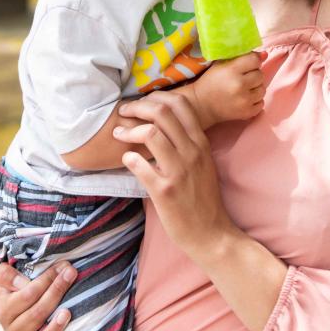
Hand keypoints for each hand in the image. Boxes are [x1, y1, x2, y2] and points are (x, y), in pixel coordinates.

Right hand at [0, 260, 76, 330]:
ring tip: (67, 313)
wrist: (20, 309)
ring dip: (53, 329)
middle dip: (56, 292)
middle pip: (35, 315)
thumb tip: (21, 282)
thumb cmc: (20, 289)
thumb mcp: (8, 279)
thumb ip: (7, 275)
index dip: (47, 280)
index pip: (27, 294)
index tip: (65, 267)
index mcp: (4, 310)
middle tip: (71, 276)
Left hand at [115, 90, 238, 261]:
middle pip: (162, 112)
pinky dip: (128, 158)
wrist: (211, 233)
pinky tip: (127, 160)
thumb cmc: (203, 198)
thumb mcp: (203, 163)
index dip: (156, 97)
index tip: (141, 103)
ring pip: (150, 133)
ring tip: (118, 134)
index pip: (180, 103)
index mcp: (201, 143)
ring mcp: (179, 171)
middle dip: (137, 107)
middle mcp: (192, 152)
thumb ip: (188, 143)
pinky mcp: (165, 191)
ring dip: (128, 130)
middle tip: (123, 112)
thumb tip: (164, 124)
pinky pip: (140, 165)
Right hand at [185, 51, 265, 127]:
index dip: (252, 61)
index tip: (247, 65)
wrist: (201, 106)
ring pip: (263, 89)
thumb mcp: (220, 65)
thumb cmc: (210, 82)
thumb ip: (241, 57)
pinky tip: (244, 99)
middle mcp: (240, 85)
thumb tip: (264, 55)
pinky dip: (255, 101)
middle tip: (242, 78)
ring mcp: (245, 100)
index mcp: (232, 70)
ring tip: (243, 89)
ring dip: (255, 88)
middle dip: (253, 75)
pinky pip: (261, 103)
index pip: (255, 60)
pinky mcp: (247, 112)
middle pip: (260, 75)